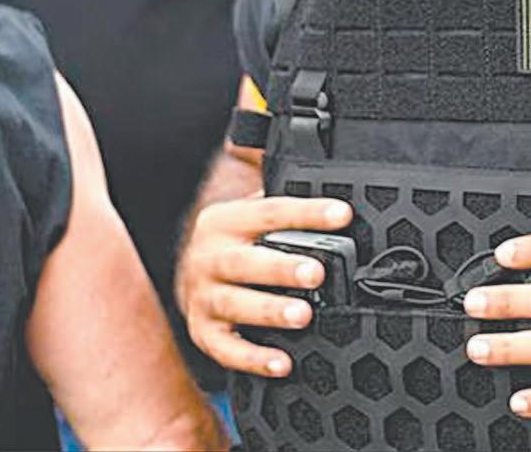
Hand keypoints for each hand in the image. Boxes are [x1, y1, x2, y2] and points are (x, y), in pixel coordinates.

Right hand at [177, 194, 352, 376]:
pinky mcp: (203, 332)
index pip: (269, 212)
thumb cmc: (239, 239)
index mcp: (224, 221)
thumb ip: (278, 189)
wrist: (189, 270)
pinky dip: (253, 358)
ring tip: (303, 315)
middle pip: (244, 262)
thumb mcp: (251, 208)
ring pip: (234, 305)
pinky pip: (226, 349)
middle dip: (281, 268)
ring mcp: (202, 296)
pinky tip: (282, 362)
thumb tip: (301, 167)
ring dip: (269, 311)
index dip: (307, 212)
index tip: (342, 214)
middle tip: (316, 272)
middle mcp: (208, 257)